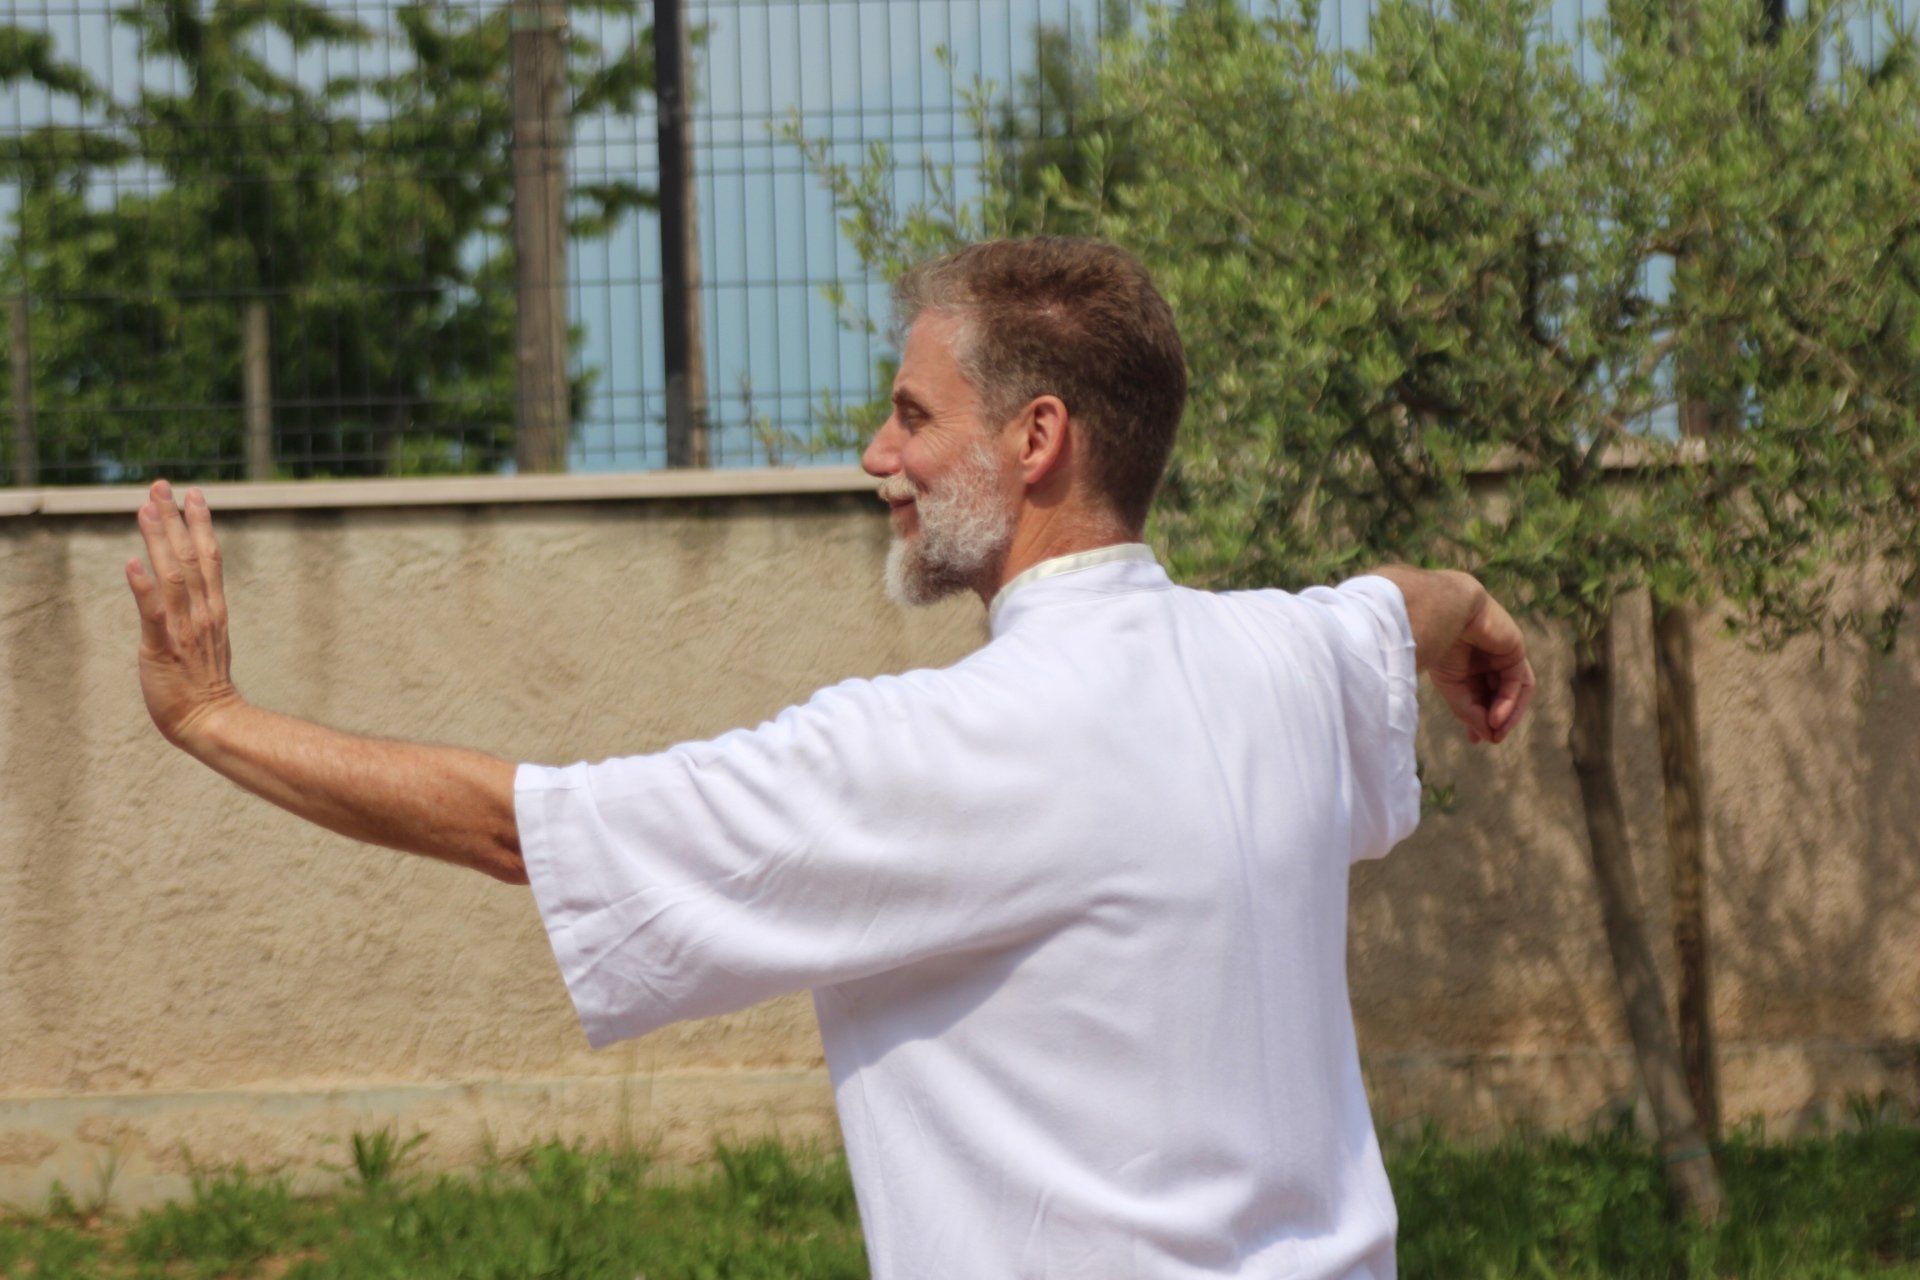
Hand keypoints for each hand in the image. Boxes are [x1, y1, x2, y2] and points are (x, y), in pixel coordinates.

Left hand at [127, 479, 243, 748]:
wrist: (213, 722)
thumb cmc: (205, 687)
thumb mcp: (207, 642)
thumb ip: (198, 615)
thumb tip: (191, 594)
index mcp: (213, 609)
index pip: (208, 557)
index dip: (199, 524)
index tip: (190, 494)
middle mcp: (201, 612)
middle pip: (189, 557)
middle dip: (174, 519)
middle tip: (161, 486)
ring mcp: (183, 629)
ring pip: (172, 575)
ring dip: (158, 540)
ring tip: (145, 509)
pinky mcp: (162, 648)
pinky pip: (154, 614)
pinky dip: (144, 588)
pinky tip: (132, 564)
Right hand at [1426, 588, 1533, 744]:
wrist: (1446, 611)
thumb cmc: (1440, 644)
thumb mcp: (1451, 687)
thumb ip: (1469, 711)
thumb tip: (1489, 735)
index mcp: (1465, 664)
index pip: (1478, 696)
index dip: (1478, 719)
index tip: (1474, 739)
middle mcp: (1485, 660)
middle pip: (1497, 696)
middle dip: (1493, 719)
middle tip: (1490, 738)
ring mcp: (1501, 655)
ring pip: (1512, 692)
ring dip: (1507, 714)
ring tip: (1496, 731)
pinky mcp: (1515, 651)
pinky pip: (1518, 682)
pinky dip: (1510, 702)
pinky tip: (1498, 716)